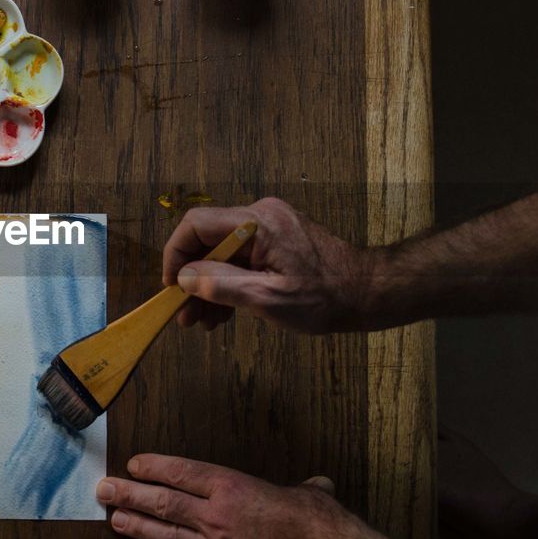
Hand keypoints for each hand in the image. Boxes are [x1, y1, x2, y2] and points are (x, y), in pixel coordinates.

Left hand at [97, 453, 359, 538]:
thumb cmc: (317, 519)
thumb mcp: (308, 491)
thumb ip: (304, 487)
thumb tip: (316, 486)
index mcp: (232, 486)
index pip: (182, 472)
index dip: (154, 467)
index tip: (132, 464)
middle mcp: (216, 516)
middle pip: (163, 503)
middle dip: (129, 495)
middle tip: (104, 490)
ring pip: (169, 538)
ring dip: (139, 529)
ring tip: (115, 522)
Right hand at [162, 198, 381, 332]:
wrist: (366, 294)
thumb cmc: (324, 298)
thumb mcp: (268, 298)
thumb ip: (222, 285)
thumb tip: (183, 278)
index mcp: (257, 222)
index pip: (196, 225)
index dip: (175, 255)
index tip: (171, 288)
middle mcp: (259, 216)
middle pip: (207, 241)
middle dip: (192, 278)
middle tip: (184, 315)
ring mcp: (268, 228)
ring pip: (222, 254)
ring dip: (208, 286)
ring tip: (201, 322)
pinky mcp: (275, 243)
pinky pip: (240, 259)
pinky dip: (228, 284)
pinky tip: (221, 314)